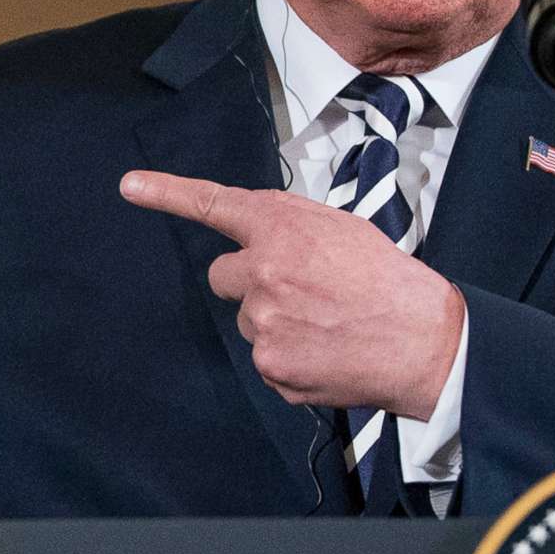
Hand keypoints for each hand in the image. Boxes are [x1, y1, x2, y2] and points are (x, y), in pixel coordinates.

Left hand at [120, 169, 462, 418]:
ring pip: (245, 319)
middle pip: (222, 276)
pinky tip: (324, 350)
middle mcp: (263, 272)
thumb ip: (290, 225)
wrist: (424, 343)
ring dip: (273, 320)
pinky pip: (264, 358)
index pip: (214, 205)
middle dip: (250, 281)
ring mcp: (263, 323)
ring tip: (324, 322)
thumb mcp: (342, 230)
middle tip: (300, 291)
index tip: (129, 187)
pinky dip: (288, 357)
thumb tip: (256, 231)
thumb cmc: (388, 281)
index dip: (167, 193)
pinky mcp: (271, 366)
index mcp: (282, 229)